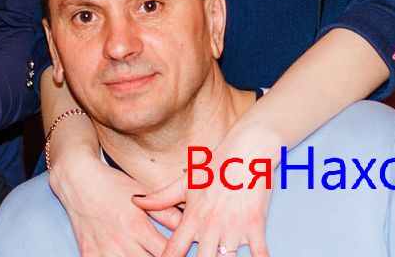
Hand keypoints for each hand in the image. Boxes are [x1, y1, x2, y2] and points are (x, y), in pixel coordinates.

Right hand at [48, 145, 176, 255]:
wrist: (78, 180)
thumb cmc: (113, 185)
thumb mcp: (142, 195)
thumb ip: (167, 214)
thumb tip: (191, 228)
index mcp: (137, 227)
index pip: (167, 254)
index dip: (178, 256)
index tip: (184, 254)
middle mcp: (120, 242)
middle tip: (170, 256)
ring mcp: (103, 251)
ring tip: (146, 254)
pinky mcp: (89, 255)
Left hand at [135, 120, 280, 256]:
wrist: (247, 148)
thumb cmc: (216, 164)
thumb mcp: (186, 181)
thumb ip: (161, 197)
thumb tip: (135, 201)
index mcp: (192, 217)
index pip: (174, 249)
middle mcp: (210, 225)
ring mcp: (233, 226)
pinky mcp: (255, 224)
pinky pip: (259, 253)